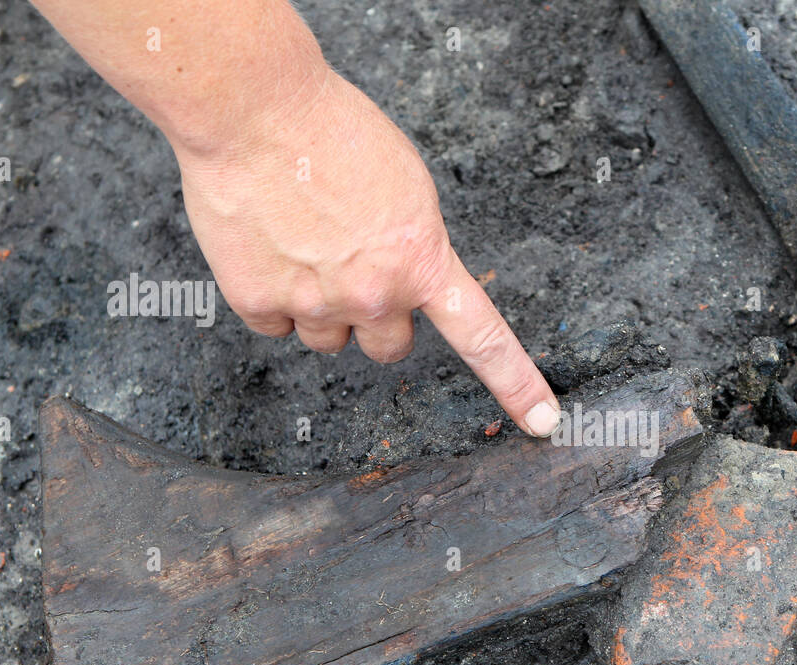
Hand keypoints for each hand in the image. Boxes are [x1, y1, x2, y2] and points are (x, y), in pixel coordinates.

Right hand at [173, 68, 560, 436]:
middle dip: (377, 320)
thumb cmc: (333, 132)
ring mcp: (316, 304)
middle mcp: (374, 295)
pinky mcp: (259, 302)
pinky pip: (276, 325)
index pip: (484, 338)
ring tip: (305, 248)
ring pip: (329, 341)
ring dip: (322, 309)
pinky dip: (271, 296)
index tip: (542, 421)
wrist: (255, 111)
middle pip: (389, 349)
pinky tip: (269, 249)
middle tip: (354, 270)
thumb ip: (414, 246)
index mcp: (423, 261)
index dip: (515, 384)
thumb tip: (405, 277)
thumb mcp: (407, 188)